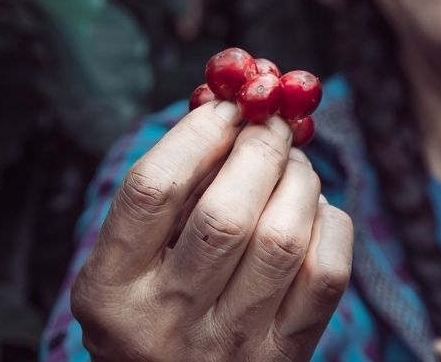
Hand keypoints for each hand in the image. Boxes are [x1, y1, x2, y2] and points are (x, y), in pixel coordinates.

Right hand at [71, 100, 353, 361]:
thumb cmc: (158, 303)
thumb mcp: (133, 258)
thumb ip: (174, 188)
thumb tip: (237, 104)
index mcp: (110, 290)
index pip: (151, 191)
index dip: (198, 133)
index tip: (229, 106)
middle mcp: (164, 324)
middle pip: (226, 215)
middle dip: (261, 150)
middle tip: (273, 124)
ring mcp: (229, 346)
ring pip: (282, 239)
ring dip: (299, 181)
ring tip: (293, 166)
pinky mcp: (285, 357)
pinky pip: (327, 272)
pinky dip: (330, 222)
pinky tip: (314, 212)